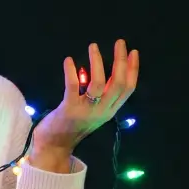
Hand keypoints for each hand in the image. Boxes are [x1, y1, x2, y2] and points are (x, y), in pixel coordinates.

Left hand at [32, 39, 138, 153]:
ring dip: (97, 63)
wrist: (55, 145)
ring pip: (99, 84)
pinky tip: (68, 60)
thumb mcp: (94, 112)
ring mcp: (86, 110)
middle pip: (118, 84)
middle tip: (119, 43)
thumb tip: (103, 71)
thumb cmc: (73, 125)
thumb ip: (101, 96)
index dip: (133, 69)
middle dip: (121, 61)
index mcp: (110, 110)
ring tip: (93, 46)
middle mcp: (102, 111)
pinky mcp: (69, 109)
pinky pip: (73, 87)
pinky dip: (71, 72)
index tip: (133, 52)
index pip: (128, 89)